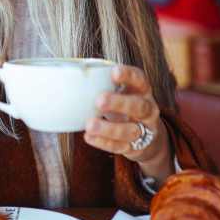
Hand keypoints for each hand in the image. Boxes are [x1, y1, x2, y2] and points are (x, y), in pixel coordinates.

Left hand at [84, 64, 172, 184]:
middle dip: (119, 103)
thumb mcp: (121, 91)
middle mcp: (148, 110)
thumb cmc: (125, 106)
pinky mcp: (136, 147)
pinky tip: (89, 136)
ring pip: (130, 130)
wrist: (148, 136)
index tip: (114, 72)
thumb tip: (72, 76)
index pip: (140, 80)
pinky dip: (103, 142)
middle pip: (139, 106)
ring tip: (90, 124)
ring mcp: (144, 130)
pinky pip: (120, 146)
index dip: (129, 75)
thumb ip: (103, 83)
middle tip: (99, 101)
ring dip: (109, 128)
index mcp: (142, 91)